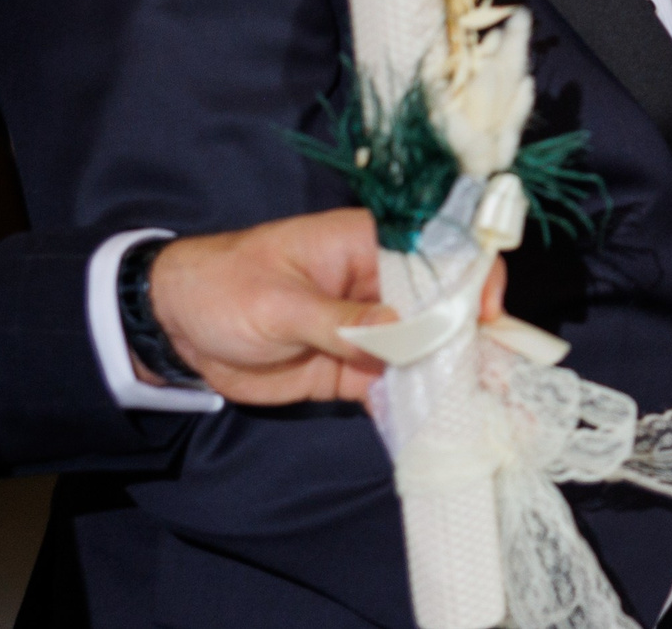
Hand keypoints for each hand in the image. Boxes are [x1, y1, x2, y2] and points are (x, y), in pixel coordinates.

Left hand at [148, 208, 506, 403]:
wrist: (174, 327)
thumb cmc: (224, 288)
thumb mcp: (278, 302)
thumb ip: (339, 319)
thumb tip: (399, 329)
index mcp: (367, 245)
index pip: (439, 250)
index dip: (472, 277)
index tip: (486, 316)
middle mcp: (381, 284)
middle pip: (444, 307)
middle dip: (473, 339)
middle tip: (497, 377)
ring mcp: (370, 330)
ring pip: (425, 351)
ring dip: (451, 377)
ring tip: (484, 408)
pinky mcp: (352, 370)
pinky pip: (394, 386)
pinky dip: (415, 405)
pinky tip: (437, 426)